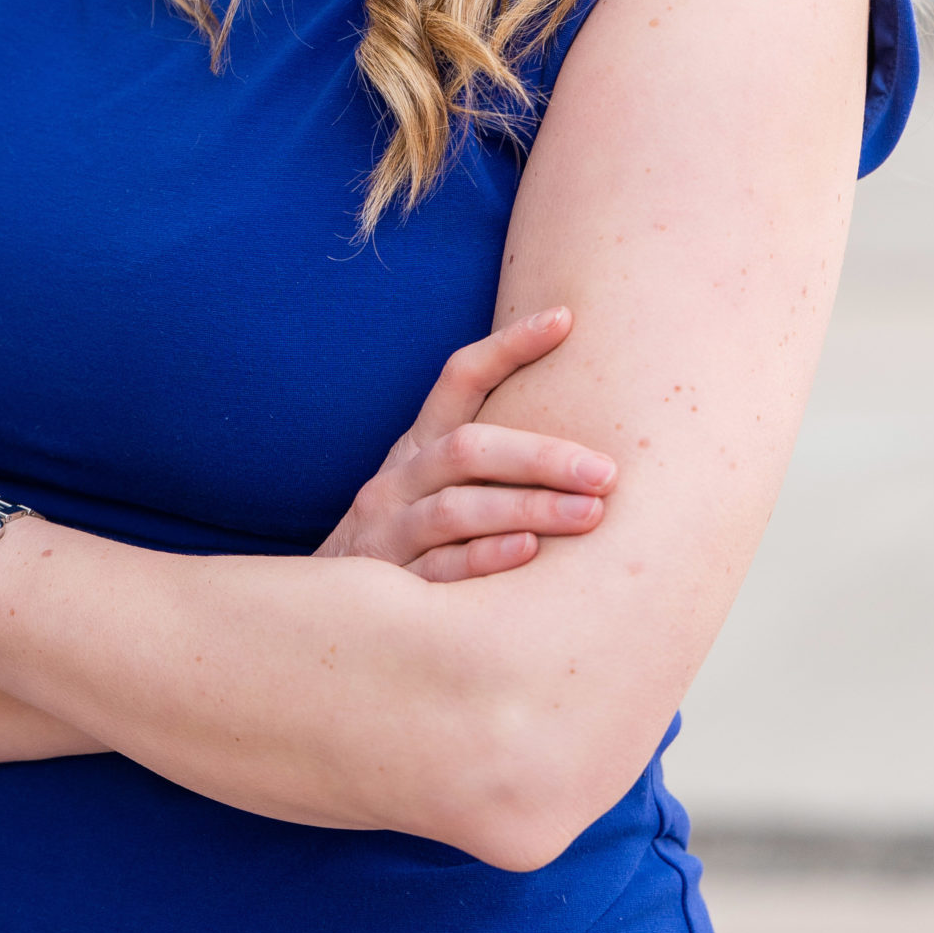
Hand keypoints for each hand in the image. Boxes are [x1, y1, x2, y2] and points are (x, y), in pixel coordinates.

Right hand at [316, 309, 615, 581]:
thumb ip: (487, 463)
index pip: (460, 379)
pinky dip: (484, 559)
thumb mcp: (431, 490)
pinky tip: (529, 553)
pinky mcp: (389, 587)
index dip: (509, 346)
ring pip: (456, 509)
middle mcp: (400, 480)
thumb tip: (581, 435)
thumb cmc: (406, 544)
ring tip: (589, 513)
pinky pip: (440, 571)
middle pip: (468, 449)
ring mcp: (388, 532)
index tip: (565, 318)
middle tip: (605, 470)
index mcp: (417, 446)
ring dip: (527, 508)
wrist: (327, 614)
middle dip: (540, 456)